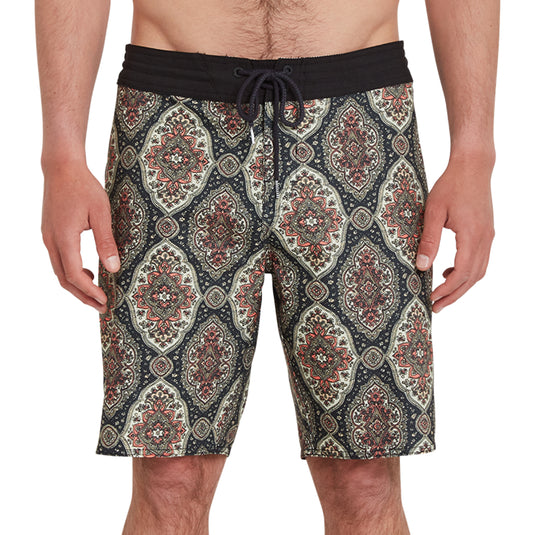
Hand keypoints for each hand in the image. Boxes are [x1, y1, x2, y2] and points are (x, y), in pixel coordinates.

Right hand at [41, 160, 119, 313]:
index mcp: (64, 238)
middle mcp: (52, 241)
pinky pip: (59, 260)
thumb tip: (114, 268)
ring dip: (77, 286)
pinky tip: (89, 272)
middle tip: (102, 307)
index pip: (75, 275)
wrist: (62, 167)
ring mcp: (48, 237)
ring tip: (97, 294)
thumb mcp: (101, 213)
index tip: (106, 301)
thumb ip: (106, 242)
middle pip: (64, 279)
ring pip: (60, 271)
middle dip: (83, 296)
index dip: (90, 292)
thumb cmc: (84, 187)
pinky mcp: (50, 233)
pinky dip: (72, 272)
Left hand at [415, 153, 494, 312]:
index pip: (461, 273)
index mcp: (472, 235)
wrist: (473, 166)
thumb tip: (420, 266)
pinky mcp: (486, 232)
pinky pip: (480, 259)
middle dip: (454, 295)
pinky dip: (467, 272)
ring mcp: (488, 236)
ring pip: (479, 271)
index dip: (447, 290)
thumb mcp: (433, 212)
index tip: (431, 298)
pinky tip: (448, 271)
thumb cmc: (450, 185)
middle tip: (435, 306)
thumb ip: (428, 240)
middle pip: (472, 277)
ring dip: (461, 286)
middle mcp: (484, 239)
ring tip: (442, 295)